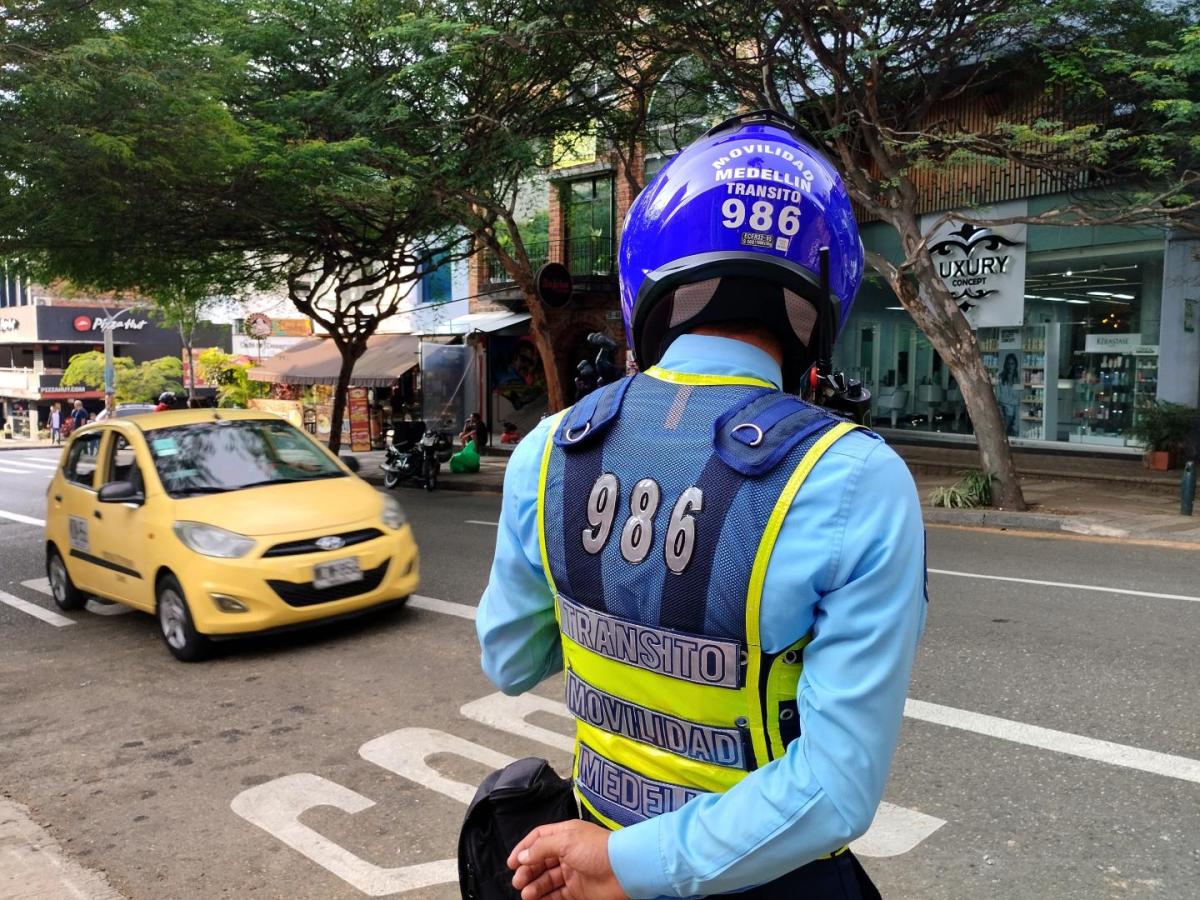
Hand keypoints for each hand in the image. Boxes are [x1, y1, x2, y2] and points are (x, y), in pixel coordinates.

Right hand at [507, 820, 628, 899]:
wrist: (624, 869)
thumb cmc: (596, 849)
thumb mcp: (565, 841)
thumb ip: (541, 848)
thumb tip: (522, 856)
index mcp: (565, 835)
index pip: (538, 839)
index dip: (524, 850)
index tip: (510, 863)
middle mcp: (567, 852)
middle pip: (541, 861)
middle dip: (527, 871)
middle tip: (518, 881)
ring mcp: (573, 872)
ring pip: (547, 880)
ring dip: (534, 886)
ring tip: (526, 894)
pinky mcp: (578, 891)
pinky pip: (557, 895)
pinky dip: (546, 898)